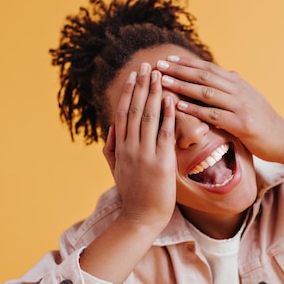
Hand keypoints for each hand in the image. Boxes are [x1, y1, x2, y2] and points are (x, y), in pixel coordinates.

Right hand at [103, 63, 176, 228]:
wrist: (140, 218)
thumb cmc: (131, 194)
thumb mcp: (115, 169)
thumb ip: (111, 147)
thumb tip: (112, 127)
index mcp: (120, 147)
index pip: (123, 112)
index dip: (129, 91)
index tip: (134, 74)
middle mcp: (130, 147)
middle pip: (135, 109)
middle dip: (142, 85)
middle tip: (149, 65)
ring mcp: (145, 154)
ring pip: (149, 117)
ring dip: (154, 93)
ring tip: (160, 75)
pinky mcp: (161, 163)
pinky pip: (164, 133)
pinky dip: (168, 115)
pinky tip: (171, 99)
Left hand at [157, 56, 283, 161]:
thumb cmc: (266, 122)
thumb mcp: (252, 99)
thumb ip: (237, 87)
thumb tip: (227, 72)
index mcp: (239, 84)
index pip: (209, 69)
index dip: (187, 63)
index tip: (168, 59)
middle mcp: (239, 91)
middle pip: (204, 76)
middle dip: (179, 69)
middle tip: (158, 65)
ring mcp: (241, 106)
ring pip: (206, 92)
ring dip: (183, 85)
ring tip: (163, 81)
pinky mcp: (242, 124)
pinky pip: (214, 114)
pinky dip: (195, 109)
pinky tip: (179, 106)